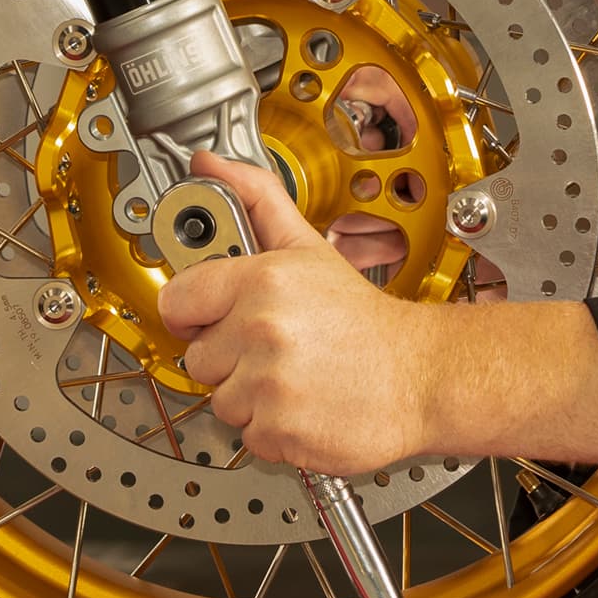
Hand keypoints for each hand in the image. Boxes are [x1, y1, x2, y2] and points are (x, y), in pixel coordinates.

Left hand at [157, 151, 440, 474]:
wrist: (420, 376)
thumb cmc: (364, 320)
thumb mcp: (308, 248)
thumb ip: (254, 199)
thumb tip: (210, 164)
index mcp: (262, 281)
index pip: (178, 300)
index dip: (197, 311)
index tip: (218, 314)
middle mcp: (261, 331)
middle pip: (198, 356)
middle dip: (230, 355)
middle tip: (275, 345)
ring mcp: (268, 385)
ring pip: (219, 399)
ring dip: (249, 394)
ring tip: (292, 374)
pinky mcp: (278, 431)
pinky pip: (245, 434)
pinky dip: (269, 427)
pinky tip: (301, 404)